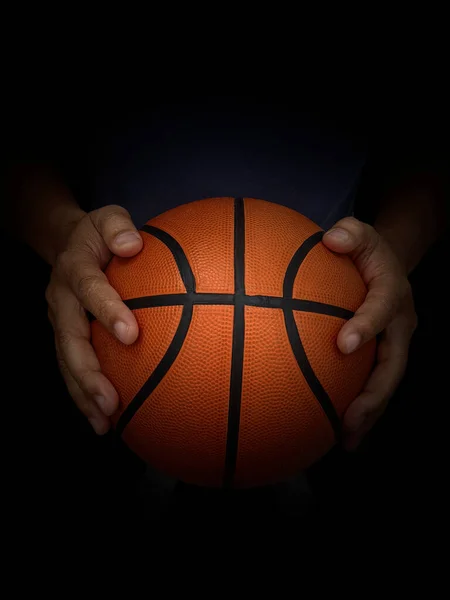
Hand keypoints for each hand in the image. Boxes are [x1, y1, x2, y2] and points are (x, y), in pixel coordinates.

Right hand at [45, 205, 142, 433]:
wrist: (66, 243)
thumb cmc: (98, 234)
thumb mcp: (108, 218)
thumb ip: (119, 227)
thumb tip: (133, 244)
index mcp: (76, 268)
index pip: (90, 289)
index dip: (107, 310)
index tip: (131, 334)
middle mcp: (62, 298)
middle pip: (70, 339)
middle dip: (88, 373)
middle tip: (111, 401)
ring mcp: (59, 320)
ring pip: (66, 361)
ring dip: (83, 393)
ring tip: (104, 422)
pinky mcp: (63, 335)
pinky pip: (70, 367)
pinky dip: (83, 394)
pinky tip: (102, 420)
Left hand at [322, 217, 417, 449]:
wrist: (388, 265)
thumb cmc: (365, 251)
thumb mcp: (359, 233)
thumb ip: (349, 233)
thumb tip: (330, 238)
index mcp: (391, 292)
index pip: (381, 309)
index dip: (366, 326)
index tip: (342, 344)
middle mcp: (399, 324)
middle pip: (393, 365)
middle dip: (374, 394)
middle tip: (350, 420)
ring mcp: (395, 344)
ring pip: (386, 384)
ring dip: (369, 413)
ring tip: (346, 441)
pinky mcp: (386, 356)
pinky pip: (375, 385)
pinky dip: (362, 410)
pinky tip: (340, 433)